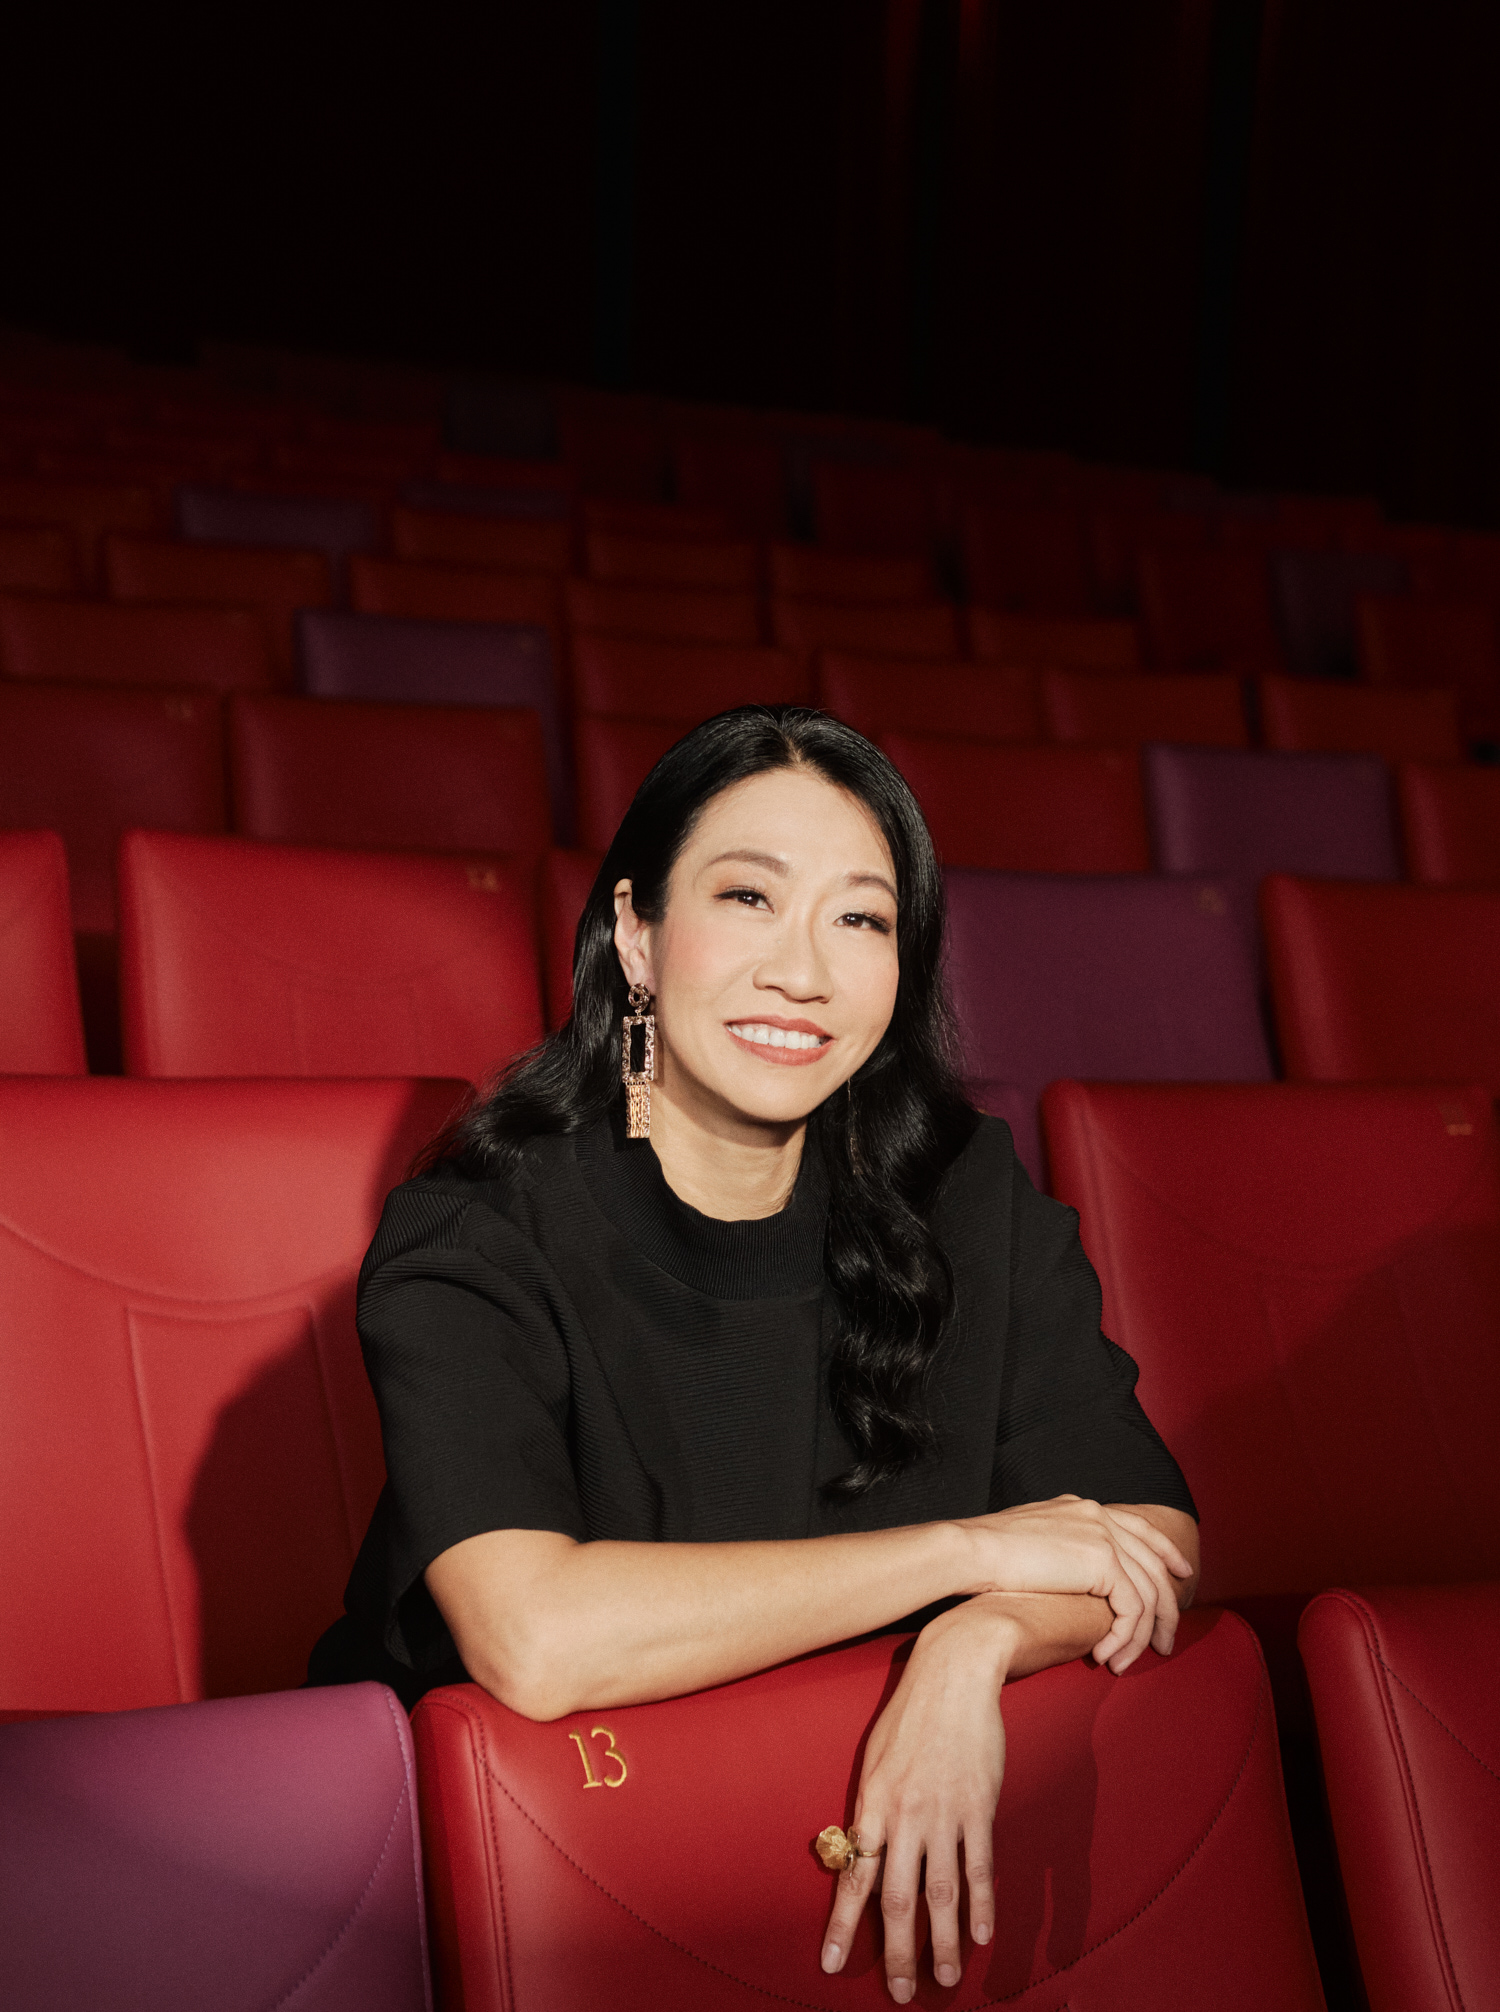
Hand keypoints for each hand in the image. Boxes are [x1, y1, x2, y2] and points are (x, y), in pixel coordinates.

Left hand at [821, 1603, 1012, 2001]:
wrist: (954, 1673)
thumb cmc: (909, 1713)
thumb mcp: (875, 1757)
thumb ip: (870, 1808)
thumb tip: (858, 1852)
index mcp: (872, 1801)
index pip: (853, 1876)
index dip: (842, 1924)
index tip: (830, 1963)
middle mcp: (905, 1813)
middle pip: (898, 1897)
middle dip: (897, 1950)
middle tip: (901, 1992)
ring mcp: (945, 1812)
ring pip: (941, 1892)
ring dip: (944, 1941)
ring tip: (944, 1979)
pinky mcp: (979, 1805)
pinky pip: (979, 1865)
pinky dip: (981, 1905)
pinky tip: (981, 1935)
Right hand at [963, 1495, 1193, 1672]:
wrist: (971, 1552)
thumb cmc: (985, 1557)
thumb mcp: (1031, 1543)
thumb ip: (1059, 1552)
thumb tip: (1068, 1576)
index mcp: (1081, 1508)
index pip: (1138, 1526)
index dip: (1165, 1551)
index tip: (1181, 1573)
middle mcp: (1097, 1515)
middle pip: (1154, 1561)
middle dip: (1167, 1605)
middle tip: (1165, 1642)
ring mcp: (1102, 1535)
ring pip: (1148, 1591)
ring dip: (1142, 1635)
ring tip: (1128, 1664)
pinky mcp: (1102, 1561)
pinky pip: (1132, 1608)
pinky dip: (1125, 1638)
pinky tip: (1106, 1656)